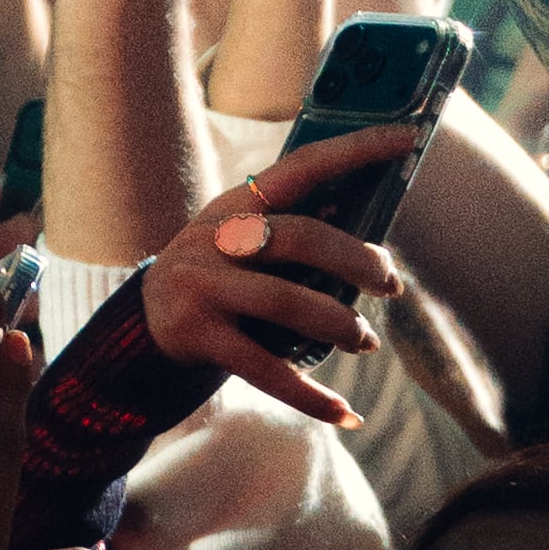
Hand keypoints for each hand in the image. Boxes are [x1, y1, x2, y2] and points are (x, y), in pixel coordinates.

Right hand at [139, 130, 406, 414]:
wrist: (137, 331)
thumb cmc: (214, 281)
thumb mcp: (240, 243)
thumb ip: (290, 233)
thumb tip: (368, 231)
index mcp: (234, 206)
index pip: (301, 166)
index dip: (355, 149)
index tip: (411, 136)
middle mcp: (214, 240)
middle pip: (299, 237)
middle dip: (357, 260)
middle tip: (392, 286)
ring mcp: (202, 288)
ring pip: (286, 301)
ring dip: (340, 324)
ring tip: (365, 342)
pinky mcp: (198, 337)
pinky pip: (265, 368)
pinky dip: (310, 396)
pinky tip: (346, 412)